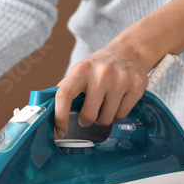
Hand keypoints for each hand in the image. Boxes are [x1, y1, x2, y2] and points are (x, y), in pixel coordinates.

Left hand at [54, 0, 183, 137]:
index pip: (64, 95)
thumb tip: (47, 111)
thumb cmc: (99, 68)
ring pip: (106, 119)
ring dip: (102, 118)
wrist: (128, 52)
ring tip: (104, 105)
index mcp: (81, 70)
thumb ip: (65, 90)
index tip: (61, 130)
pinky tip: (116, 102)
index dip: (60, 116)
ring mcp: (121, 79)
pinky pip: (121, 115)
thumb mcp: (79, 72)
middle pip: (88, 114)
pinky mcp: (137, 86)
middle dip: (86, 120)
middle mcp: (101, 73)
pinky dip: (117, 115)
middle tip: (88, 115)